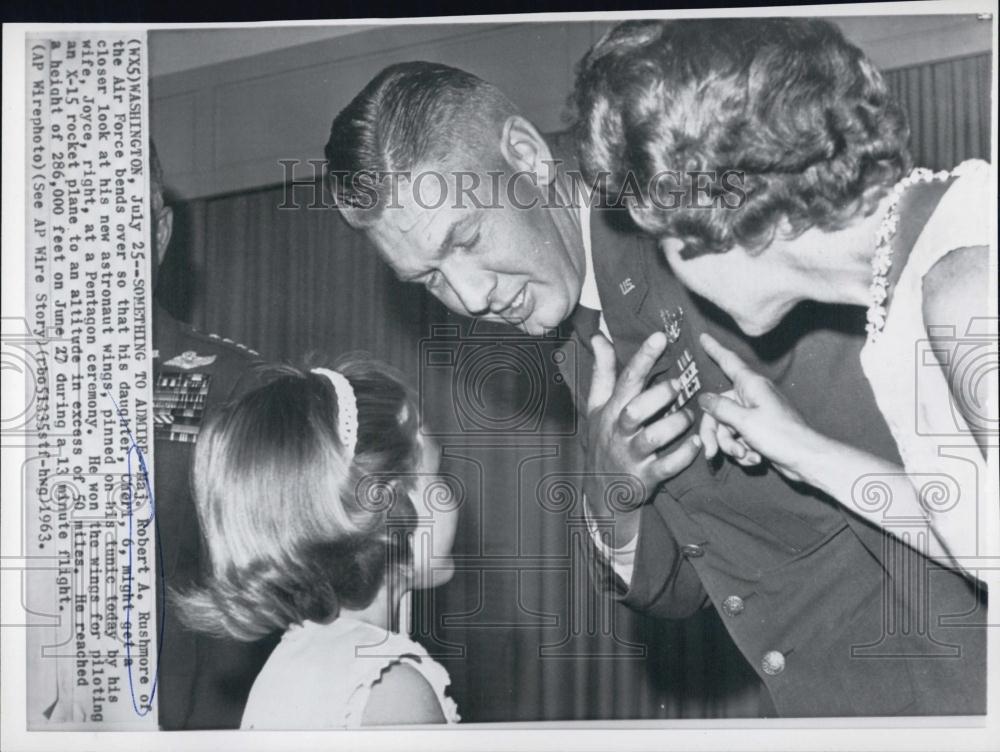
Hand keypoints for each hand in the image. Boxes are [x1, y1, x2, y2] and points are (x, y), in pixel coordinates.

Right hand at [585, 330, 700, 546]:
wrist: (602, 490)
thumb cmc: (604, 439)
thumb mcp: (598, 406)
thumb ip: (603, 371)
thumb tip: (599, 337)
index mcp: (611, 410)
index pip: (626, 380)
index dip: (642, 357)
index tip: (660, 336)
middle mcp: (620, 432)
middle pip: (635, 411)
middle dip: (659, 395)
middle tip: (680, 384)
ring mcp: (632, 456)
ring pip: (652, 438)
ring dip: (675, 424)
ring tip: (691, 415)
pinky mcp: (645, 478)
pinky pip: (666, 467)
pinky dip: (683, 456)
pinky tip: (696, 444)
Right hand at [696, 332, 822, 482]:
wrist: (806, 459)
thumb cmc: (781, 436)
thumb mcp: (744, 421)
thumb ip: (720, 408)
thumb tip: (703, 398)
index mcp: (751, 385)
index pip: (728, 361)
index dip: (714, 349)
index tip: (703, 337)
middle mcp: (752, 396)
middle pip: (718, 408)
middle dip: (715, 433)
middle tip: (711, 452)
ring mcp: (755, 414)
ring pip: (726, 427)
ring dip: (731, 445)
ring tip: (744, 454)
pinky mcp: (758, 431)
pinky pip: (738, 438)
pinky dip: (742, 450)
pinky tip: (754, 458)